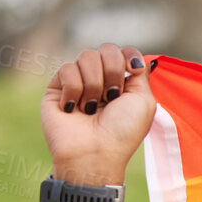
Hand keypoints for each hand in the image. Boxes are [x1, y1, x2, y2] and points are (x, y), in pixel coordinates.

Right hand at [40, 43, 156, 180]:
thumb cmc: (122, 131)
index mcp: (123, 83)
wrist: (94, 151)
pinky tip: (74, 108)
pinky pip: (67, 69)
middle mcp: (101, 80)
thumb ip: (141, 75)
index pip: (123, 52)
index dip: (128, 56)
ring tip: (92, 107)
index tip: (132, 70)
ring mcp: (79, 82)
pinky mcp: (57, 87)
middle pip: (106, 49)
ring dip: (95, 84)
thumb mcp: (144, 101)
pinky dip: (75, 89)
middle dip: (113, 71)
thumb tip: (136, 59)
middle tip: (112, 97)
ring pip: (86, 56)